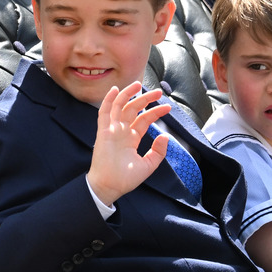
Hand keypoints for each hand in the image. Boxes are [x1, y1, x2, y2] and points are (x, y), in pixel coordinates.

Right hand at [88, 82, 170, 205]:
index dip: (155, 112)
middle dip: (145, 99)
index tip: (168, 108)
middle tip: (158, 92)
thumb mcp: (148, 165)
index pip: (144, 120)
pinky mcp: (103, 132)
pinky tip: (115, 90)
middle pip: (133, 109)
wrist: (109, 187)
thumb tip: (165, 137)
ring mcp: (112, 130)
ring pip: (119, 107)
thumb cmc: (125, 179)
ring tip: (139, 84)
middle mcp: (122, 131)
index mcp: (131, 138)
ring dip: (128, 94)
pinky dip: (109, 101)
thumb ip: (158, 152)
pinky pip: (104, 113)